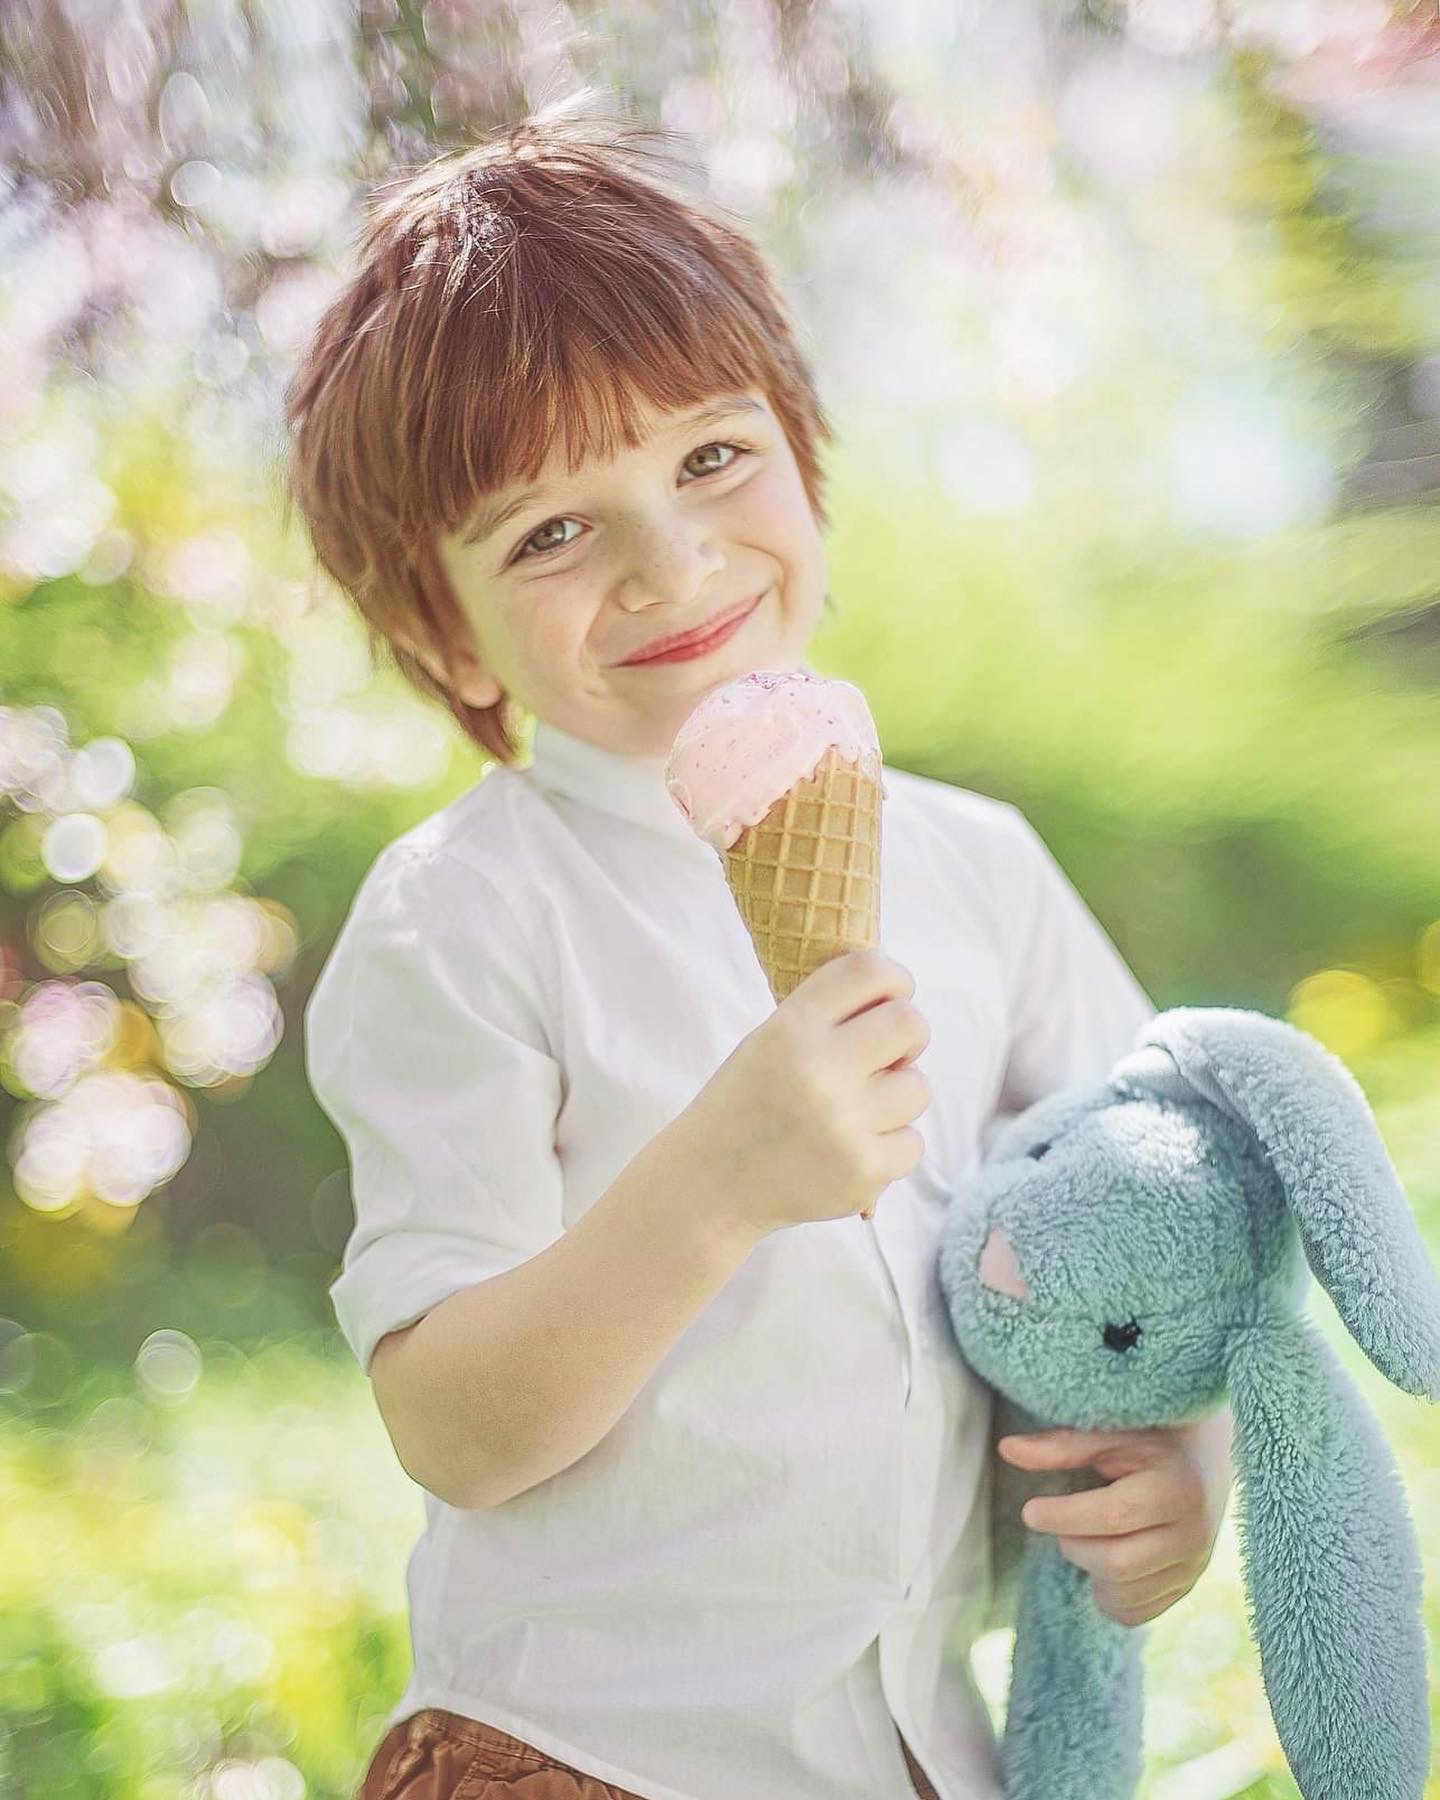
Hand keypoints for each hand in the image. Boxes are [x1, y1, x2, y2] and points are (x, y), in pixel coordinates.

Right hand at [676, 949, 931, 1238]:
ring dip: (896, 1098)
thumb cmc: (745, 1105)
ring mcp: (843, 1124)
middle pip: (910, 1024)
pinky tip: (852, 1151)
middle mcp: (818, 1070)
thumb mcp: (767, 1042)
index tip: (894, 998)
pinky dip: (890, 1147)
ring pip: (918, 1088)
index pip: (869, 971)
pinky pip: (912, 1142)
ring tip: (857, 1113)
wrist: (709, 1186)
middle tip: (886, 1058)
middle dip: (908, 1039)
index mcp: (790, 1028)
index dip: (895, 979)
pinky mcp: (862, 1171)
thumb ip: (826, 1015)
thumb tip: (902, 1001)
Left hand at [997, 1412, 1233, 1627]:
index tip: (1030, 1510)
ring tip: (1083, 1534)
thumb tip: (1006, 1450)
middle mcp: (1196, 1535)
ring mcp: (1195, 1567)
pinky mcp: (1187, 1586)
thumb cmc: (1148, 1436)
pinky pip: (1136, 1614)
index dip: (1064, 1517)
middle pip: (1116, 1563)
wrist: (1204, 1454)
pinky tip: (1102, 1558)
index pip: (1113, 1517)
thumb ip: (1061, 1445)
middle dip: (1073, 1544)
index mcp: (1179, 1488)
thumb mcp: (1110, 1433)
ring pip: (1124, 1594)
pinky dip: (1106, 1594)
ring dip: (1088, 1568)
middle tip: (1058, 1519)